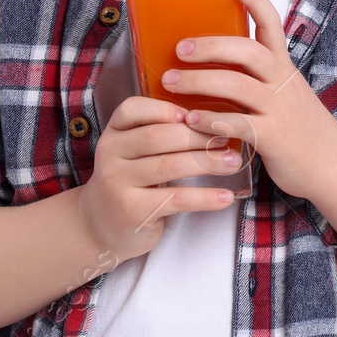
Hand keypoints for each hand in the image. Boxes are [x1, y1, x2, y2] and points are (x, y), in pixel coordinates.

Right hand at [77, 95, 242, 261]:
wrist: (103, 227)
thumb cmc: (132, 180)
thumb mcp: (135, 152)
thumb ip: (160, 133)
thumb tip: (211, 118)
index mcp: (114, 133)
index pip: (132, 109)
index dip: (165, 109)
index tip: (196, 114)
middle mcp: (110, 155)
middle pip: (157, 137)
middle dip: (197, 136)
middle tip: (226, 138)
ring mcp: (118, 183)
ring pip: (168, 165)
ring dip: (206, 163)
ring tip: (233, 162)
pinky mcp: (132, 211)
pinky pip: (175, 199)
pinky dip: (204, 197)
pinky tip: (225, 196)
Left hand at [164, 0, 336, 200]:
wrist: (332, 165)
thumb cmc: (301, 128)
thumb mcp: (286, 93)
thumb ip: (258, 78)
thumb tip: (216, 65)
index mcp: (284, 67)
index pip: (272, 25)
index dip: (256, 2)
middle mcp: (283, 83)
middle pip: (247, 51)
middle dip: (211, 45)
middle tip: (180, 47)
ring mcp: (279, 109)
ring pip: (237, 86)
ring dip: (200, 81)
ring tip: (171, 81)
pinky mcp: (274, 137)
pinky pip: (238, 124)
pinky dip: (212, 120)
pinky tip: (191, 120)